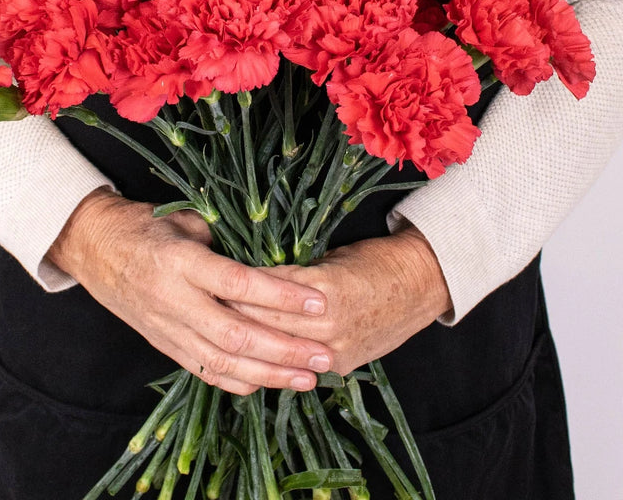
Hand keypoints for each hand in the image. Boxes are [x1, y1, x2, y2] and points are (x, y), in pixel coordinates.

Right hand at [47, 187, 333, 394]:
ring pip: (222, 360)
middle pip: (236, 334)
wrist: (94, 248)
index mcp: (180, 262)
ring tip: (309, 377)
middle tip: (325, 355)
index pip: (238, 284)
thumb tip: (270, 259)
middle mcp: (174, 300)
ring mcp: (167, 328)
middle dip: (285, 349)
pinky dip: (237, 381)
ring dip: (269, 374)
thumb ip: (224, 242)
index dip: (280, 296)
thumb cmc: (145, 227)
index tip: (318, 301)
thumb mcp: (184, 220)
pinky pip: (203, 370)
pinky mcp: (163, 344)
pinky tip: (269, 384)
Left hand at [228, 226, 451, 374]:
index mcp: (324, 289)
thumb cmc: (376, 260)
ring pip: (275, 350)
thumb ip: (293, 273)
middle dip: (230, 316)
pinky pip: (295, 366)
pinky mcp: (340, 366)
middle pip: (263, 324)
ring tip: (214, 332)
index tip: (209, 279)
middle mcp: (327, 325)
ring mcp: (334, 350)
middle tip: (201, 306)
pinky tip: (246, 356)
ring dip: (246, 343)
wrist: (421, 286)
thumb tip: (252, 276)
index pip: (264, 291)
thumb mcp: (331, 256)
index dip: (234, 286)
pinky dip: (270, 360)